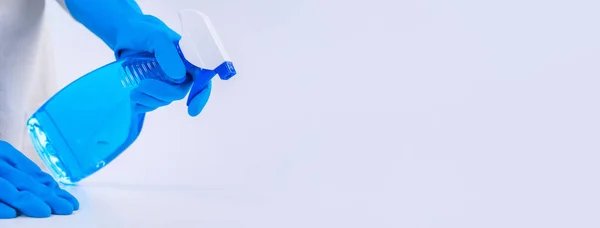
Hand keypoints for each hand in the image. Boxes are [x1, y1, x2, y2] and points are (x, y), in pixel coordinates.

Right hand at [0, 141, 78, 217]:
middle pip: (25, 181)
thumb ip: (23, 171)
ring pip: (7, 189)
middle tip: (65, 208)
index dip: (54, 189)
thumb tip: (50, 186)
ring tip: (45, 212)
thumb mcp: (4, 160)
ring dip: (28, 201)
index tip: (70, 201)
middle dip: (47, 196)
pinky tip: (12, 213)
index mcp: (6, 153)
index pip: (34, 174)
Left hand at [64, 0, 211, 115]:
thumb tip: (179, 77)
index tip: (192, 110)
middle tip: (142, 85)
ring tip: (133, 91)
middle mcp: (180, 72)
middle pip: (179, 92)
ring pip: (165, 99)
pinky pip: (153, 103)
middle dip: (162, 93)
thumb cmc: (142, 30)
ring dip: (149, 99)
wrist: (124, 33)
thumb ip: (167, 53)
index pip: (202, 79)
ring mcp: (166, 81)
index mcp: (188, 59)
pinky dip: (144, 104)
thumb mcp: (155, 36)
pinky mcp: (153, 88)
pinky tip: (135, 100)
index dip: (200, 95)